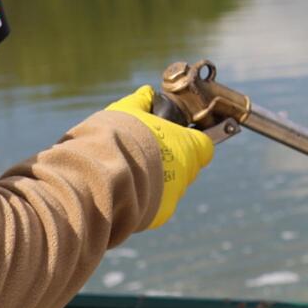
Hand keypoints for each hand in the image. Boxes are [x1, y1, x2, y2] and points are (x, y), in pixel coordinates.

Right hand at [110, 85, 213, 228]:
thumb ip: (141, 101)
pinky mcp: (160, 214)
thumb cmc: (118, 137)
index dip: (191, 141)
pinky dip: (144, 198)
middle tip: (145, 153)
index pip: (204, 146)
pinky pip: (155, 205)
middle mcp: (186, 172)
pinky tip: (126, 188)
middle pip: (185, 167)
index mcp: (187, 146)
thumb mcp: (128, 110)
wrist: (103, 173)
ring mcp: (174, 195)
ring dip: (155, 180)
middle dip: (169, 161)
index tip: (177, 138)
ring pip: (170, 187)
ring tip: (129, 171)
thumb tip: (146, 93)